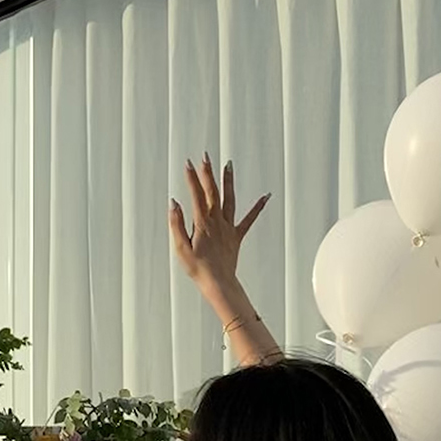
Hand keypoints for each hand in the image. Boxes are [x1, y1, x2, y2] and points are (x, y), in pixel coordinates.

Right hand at [170, 154, 269, 303]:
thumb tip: (174, 204)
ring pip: (230, 199)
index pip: (196, 195)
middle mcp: (217, 222)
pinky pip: (249, 219)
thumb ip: (176, 224)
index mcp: (202, 224)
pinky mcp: (236, 236)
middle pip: (213, 192)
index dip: (192, 178)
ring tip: (228, 165)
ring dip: (228, 181)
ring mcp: (228, 228)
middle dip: (208, 173)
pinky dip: (258, 207)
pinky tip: (266, 196)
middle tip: (206, 157)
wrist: (218, 283)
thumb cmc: (198, 269)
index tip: (188, 163)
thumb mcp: (180, 248)